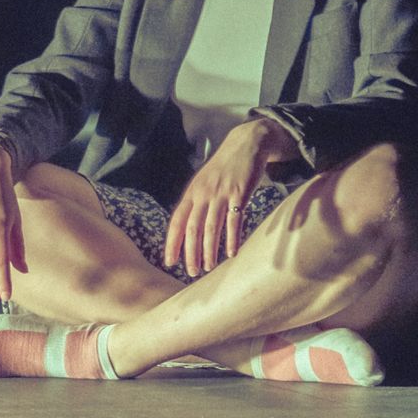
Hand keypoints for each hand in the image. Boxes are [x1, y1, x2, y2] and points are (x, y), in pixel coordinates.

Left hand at [164, 118, 298, 275]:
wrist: (246, 145)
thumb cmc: (225, 168)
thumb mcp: (205, 182)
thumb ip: (196, 202)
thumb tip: (188, 229)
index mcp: (192, 192)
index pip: (177, 221)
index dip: (173, 243)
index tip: (170, 262)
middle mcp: (203, 193)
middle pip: (193, 228)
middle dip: (191, 253)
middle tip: (192, 272)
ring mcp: (221, 193)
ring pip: (211, 227)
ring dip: (209, 250)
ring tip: (209, 267)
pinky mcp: (240, 193)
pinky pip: (234, 221)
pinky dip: (231, 239)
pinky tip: (231, 253)